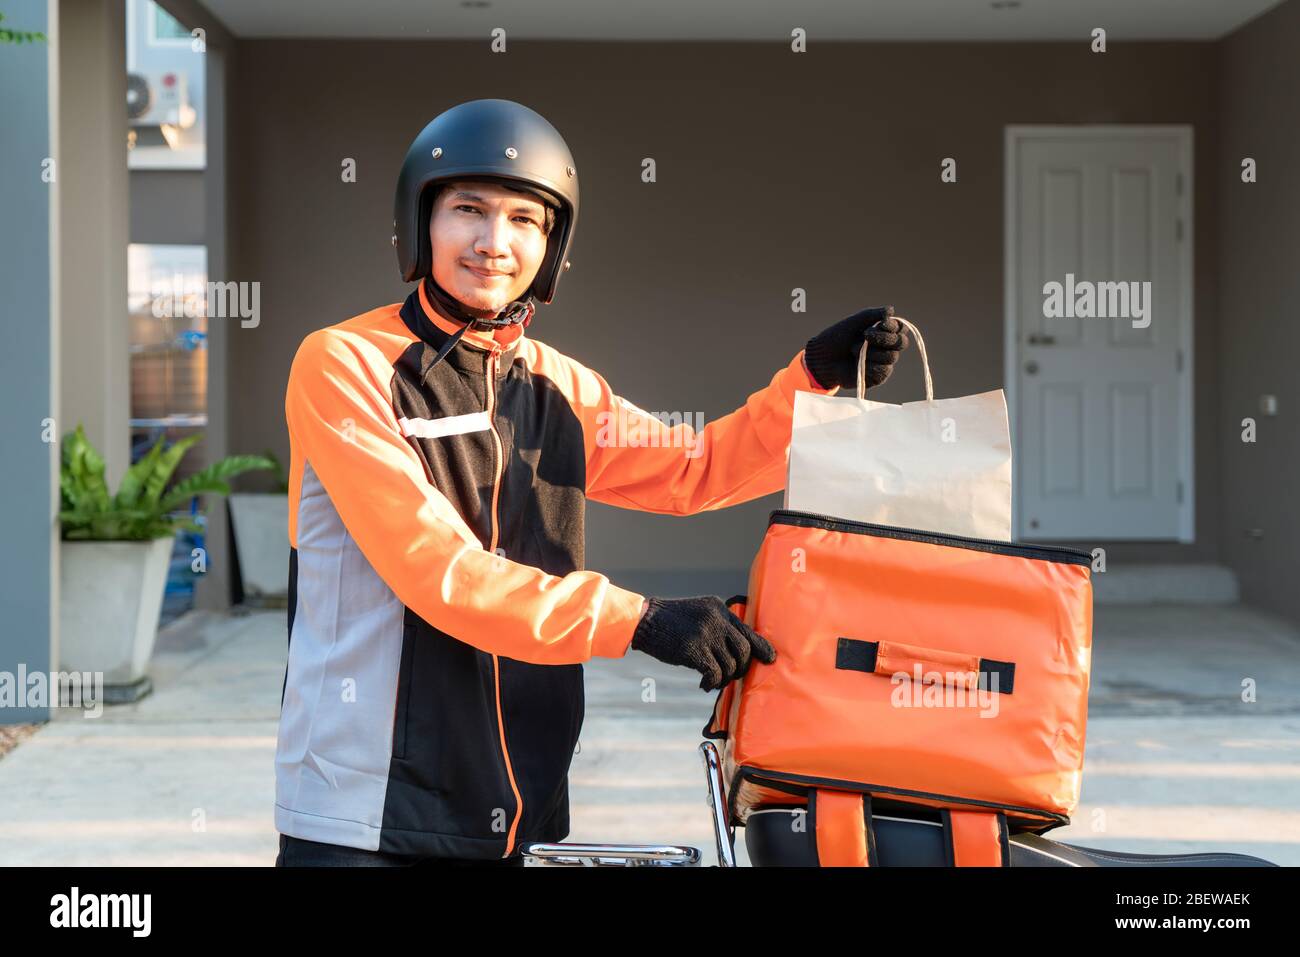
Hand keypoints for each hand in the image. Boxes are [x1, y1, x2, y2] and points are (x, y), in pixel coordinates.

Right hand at [630, 595, 776, 690]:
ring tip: (712, 680)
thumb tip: (740, 652)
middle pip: (743, 651)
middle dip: (741, 668)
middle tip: (731, 676)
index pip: (748, 631)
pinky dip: (712, 683)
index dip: (762, 647)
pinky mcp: (695, 650)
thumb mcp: (699, 614)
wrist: (645, 621)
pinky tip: (703, 684)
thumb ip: (719, 626)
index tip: (770, 659)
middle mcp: (716, 619)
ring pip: (730, 665)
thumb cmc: (671, 622)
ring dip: (724, 678)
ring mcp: (706, 634)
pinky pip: (715, 674)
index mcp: (719, 609)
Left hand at [804, 306, 909, 391]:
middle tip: (865, 335)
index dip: (895, 326)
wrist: (822, 358)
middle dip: (884, 338)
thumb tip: (891, 310)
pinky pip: (883, 370)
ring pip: (891, 357)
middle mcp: (885, 347)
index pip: (901, 328)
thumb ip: (873, 314)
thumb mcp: (854, 322)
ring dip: (871, 352)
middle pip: (901, 343)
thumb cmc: (836, 338)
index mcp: (882, 332)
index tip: (881, 323)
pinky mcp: (877, 376)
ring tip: (853, 350)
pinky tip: (857, 362)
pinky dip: (869, 365)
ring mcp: (882, 362)